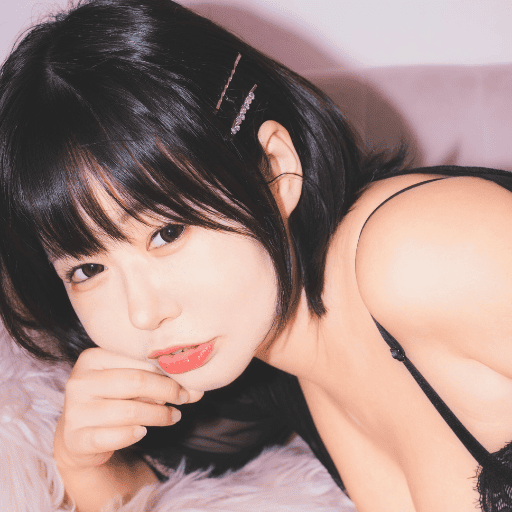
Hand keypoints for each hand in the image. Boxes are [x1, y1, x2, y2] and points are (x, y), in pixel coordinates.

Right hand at [53, 347, 202, 470]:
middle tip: (184, 398)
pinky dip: (133, 434)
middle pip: (136, 382)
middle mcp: (79, 381)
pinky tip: (143, 431)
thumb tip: (197, 388)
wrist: (79, 435)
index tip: (185, 379)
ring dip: (159, 415)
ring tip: (173, 415)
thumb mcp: (131, 382)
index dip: (166, 369)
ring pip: (129, 411)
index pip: (137, 358)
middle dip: (167, 391)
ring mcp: (74, 411)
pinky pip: (114, 437)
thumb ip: (160, 378)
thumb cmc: (113, 399)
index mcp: (92, 358)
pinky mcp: (76, 439)